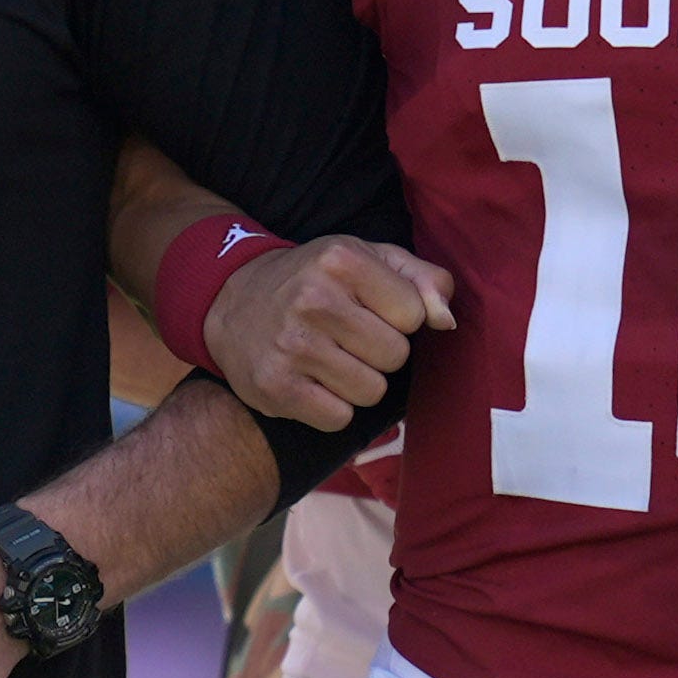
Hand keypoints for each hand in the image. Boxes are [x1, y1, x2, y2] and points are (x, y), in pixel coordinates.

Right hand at [205, 235, 451, 433]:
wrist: (230, 301)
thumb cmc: (314, 281)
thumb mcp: (367, 259)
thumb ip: (423, 279)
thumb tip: (446, 320)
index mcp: (340, 259)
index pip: (414, 315)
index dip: (397, 318)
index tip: (367, 309)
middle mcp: (312, 298)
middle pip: (395, 356)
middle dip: (378, 352)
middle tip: (344, 337)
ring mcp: (291, 345)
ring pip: (371, 391)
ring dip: (357, 382)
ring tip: (328, 359)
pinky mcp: (275, 386)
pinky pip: (339, 418)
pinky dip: (331, 407)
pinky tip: (310, 382)